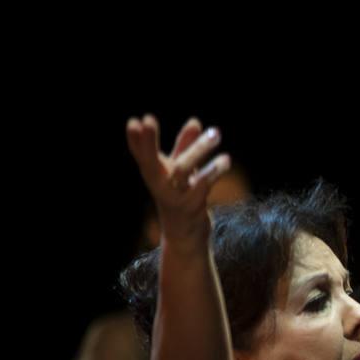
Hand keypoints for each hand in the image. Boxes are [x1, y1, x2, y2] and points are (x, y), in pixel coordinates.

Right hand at [125, 115, 231, 247]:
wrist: (186, 239)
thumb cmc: (183, 200)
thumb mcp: (183, 172)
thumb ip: (186, 147)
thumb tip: (196, 121)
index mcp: (154, 175)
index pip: (141, 155)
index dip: (135, 140)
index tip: (134, 121)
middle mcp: (160, 185)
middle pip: (149, 162)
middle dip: (148, 142)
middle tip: (148, 120)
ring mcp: (175, 197)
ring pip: (182, 170)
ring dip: (199, 150)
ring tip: (216, 133)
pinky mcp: (192, 208)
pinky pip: (203, 186)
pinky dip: (214, 172)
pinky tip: (226, 161)